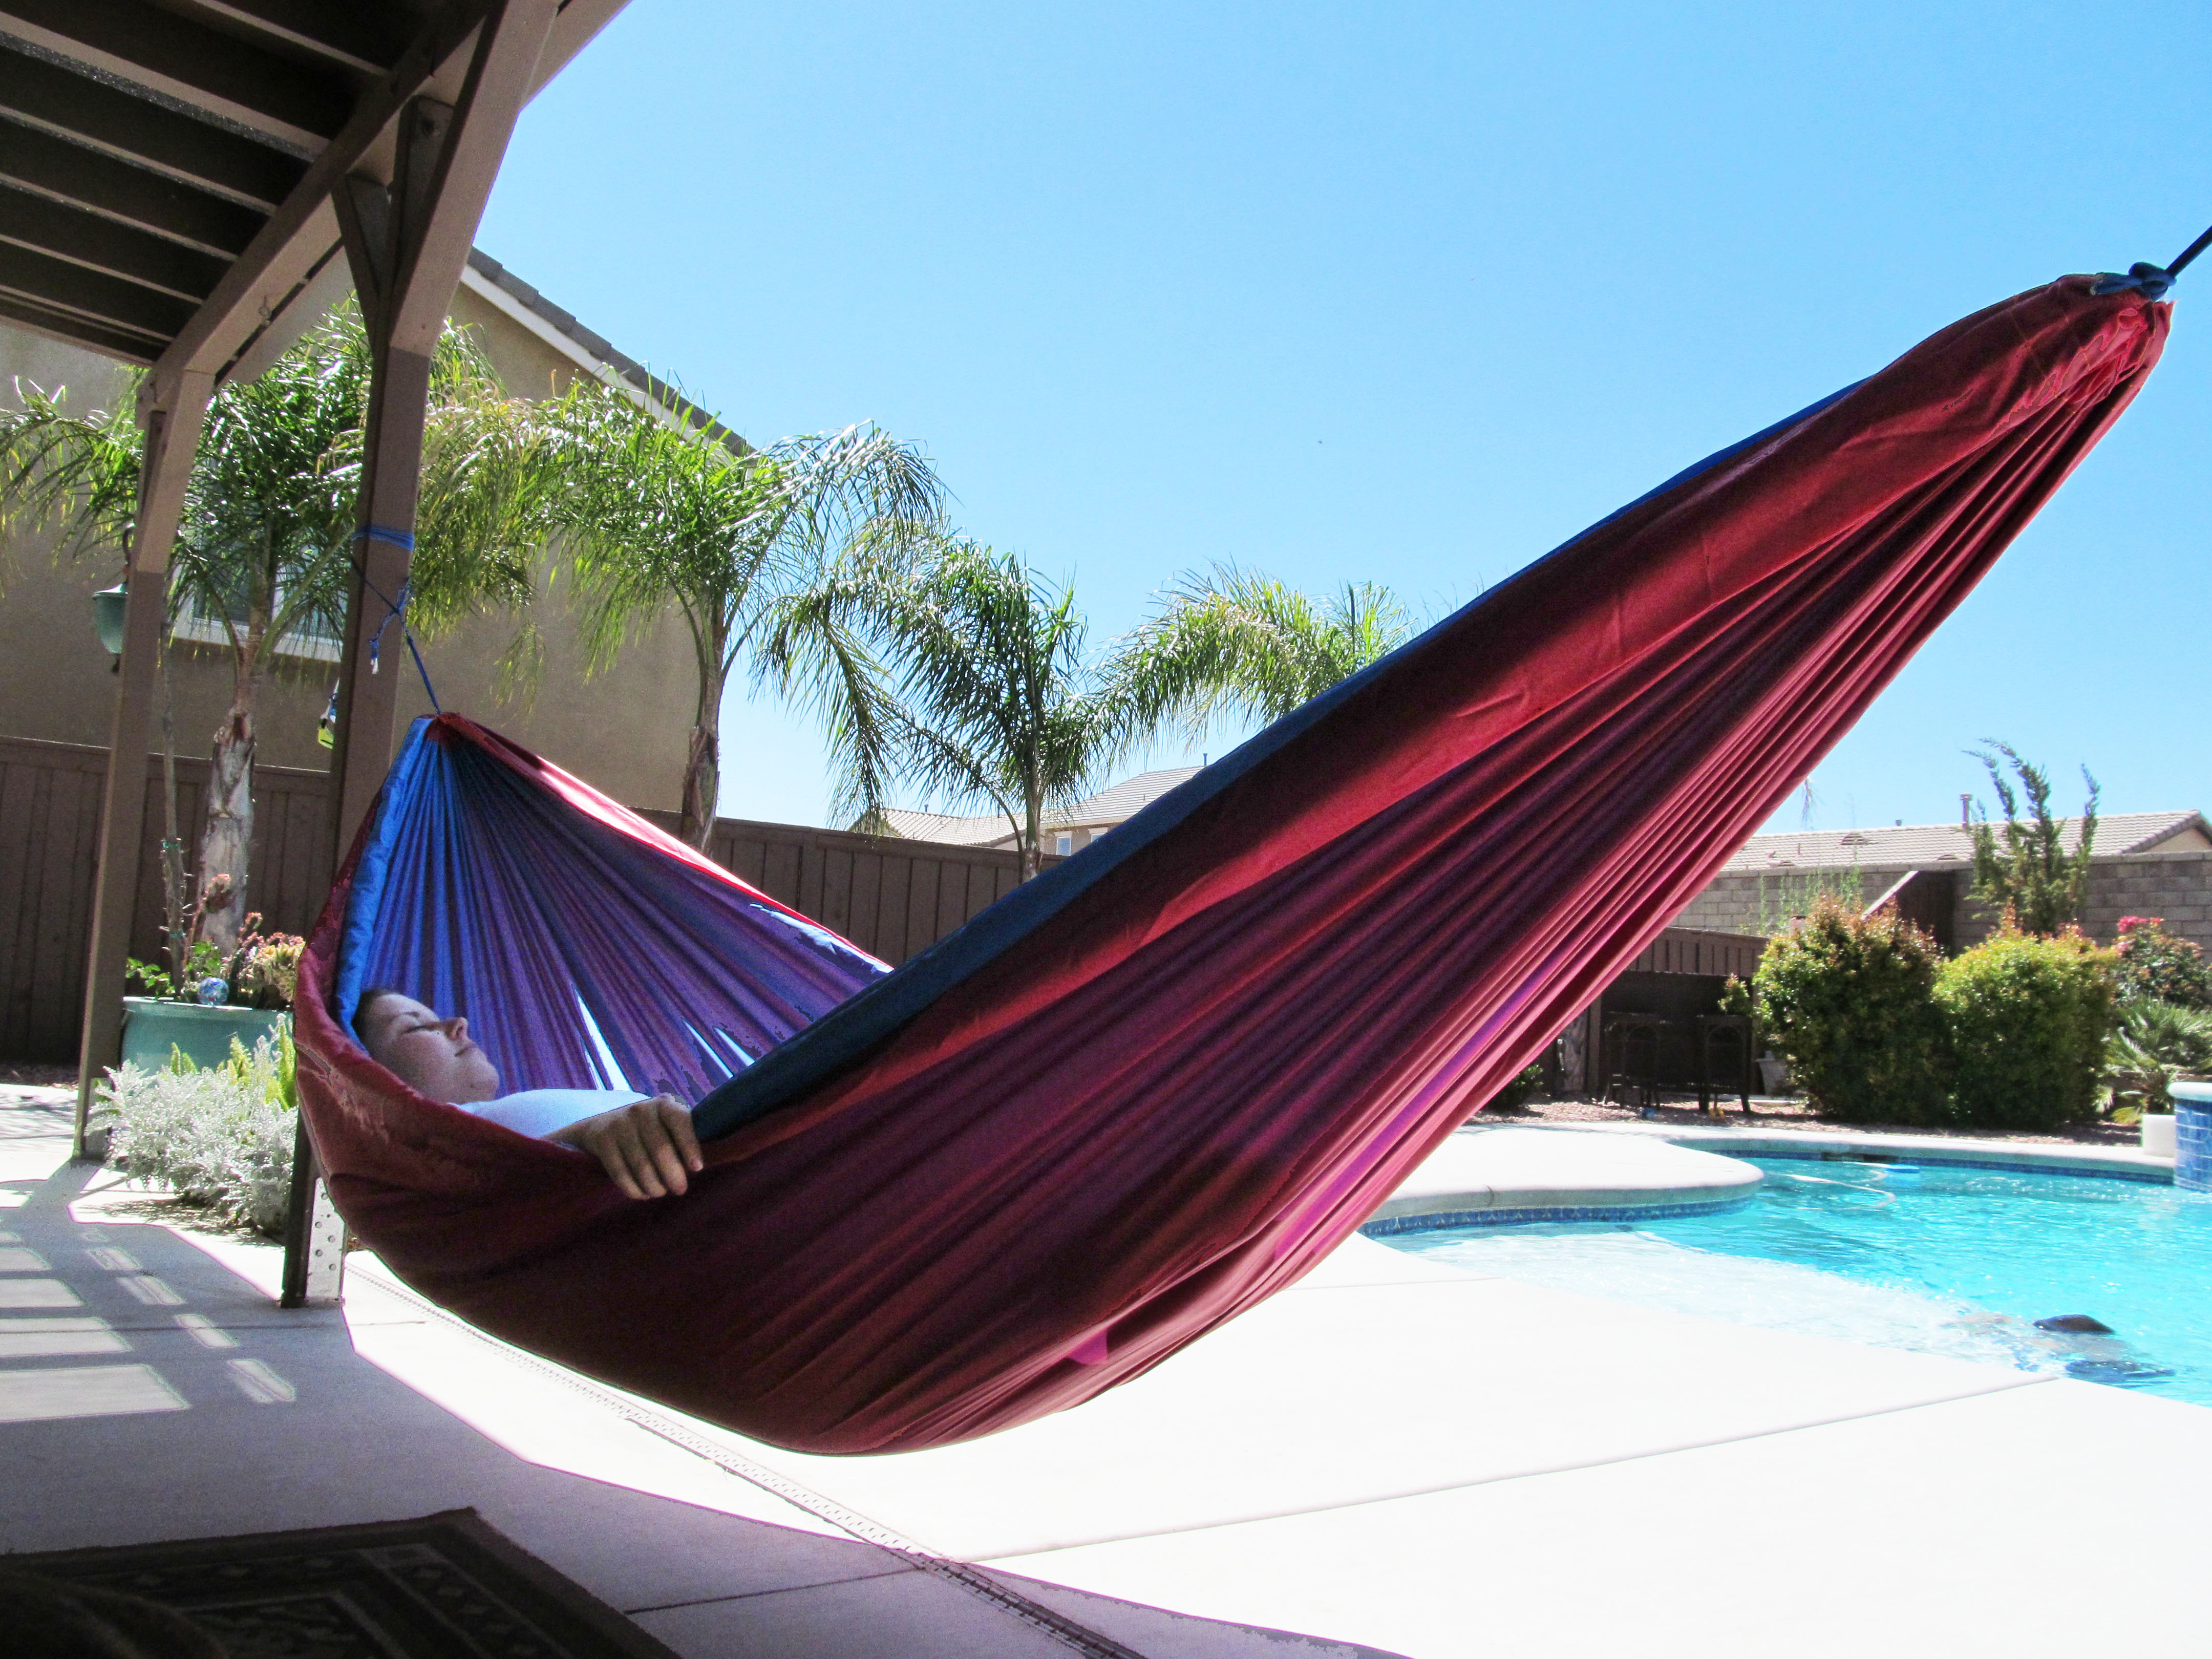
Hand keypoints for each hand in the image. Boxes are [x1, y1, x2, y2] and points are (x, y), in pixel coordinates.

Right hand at [549, 1095, 703, 1199]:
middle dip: (672, 1175)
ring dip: (653, 1185)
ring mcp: (619, 1123)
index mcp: (664, 1104)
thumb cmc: (649, 1129)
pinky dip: (633, 1189)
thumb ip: (682, 1138)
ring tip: (660, 1192)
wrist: (603, 1123)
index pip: (680, 1122)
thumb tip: (697, 1169)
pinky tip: (642, 1194)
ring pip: (640, 1164)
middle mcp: (641, 1110)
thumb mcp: (666, 1125)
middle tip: (679, 1190)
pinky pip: (619, 1172)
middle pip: (660, 1149)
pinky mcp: (602, 1138)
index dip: (689, 1146)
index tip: (697, 1169)